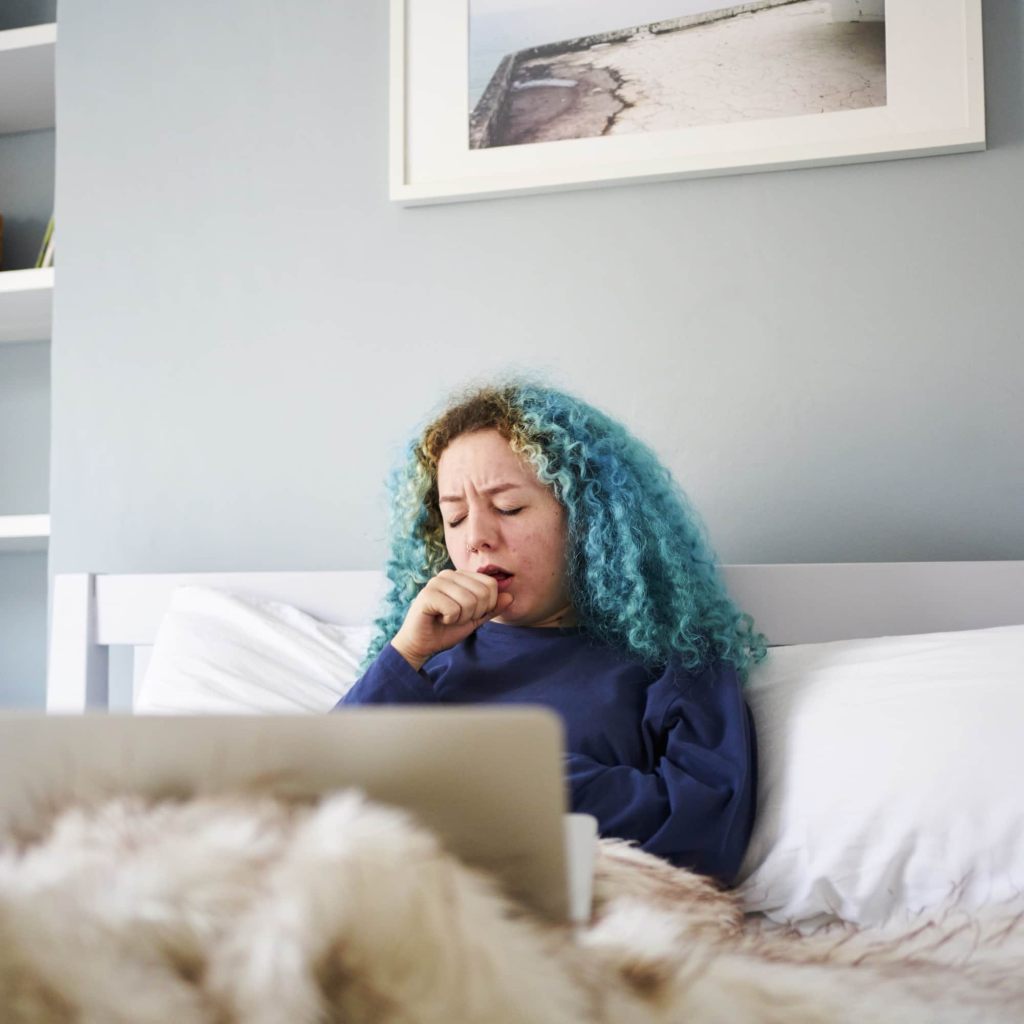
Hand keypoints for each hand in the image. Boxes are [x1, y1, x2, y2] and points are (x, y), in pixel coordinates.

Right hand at [390, 569, 513, 670]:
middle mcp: (449, 574)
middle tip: (458, 618)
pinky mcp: (427, 594)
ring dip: (462, 618)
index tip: (471, 614)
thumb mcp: (475, 619)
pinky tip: (439, 619)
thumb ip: (492, 608)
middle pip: (483, 592)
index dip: (488, 606)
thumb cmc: (446, 630)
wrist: (421, 644)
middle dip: (475, 613)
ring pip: (469, 601)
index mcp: (461, 576)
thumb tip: (511, 596)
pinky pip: (454, 609)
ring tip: (448, 618)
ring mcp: (437, 582)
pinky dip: (450, 620)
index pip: (491, 584)